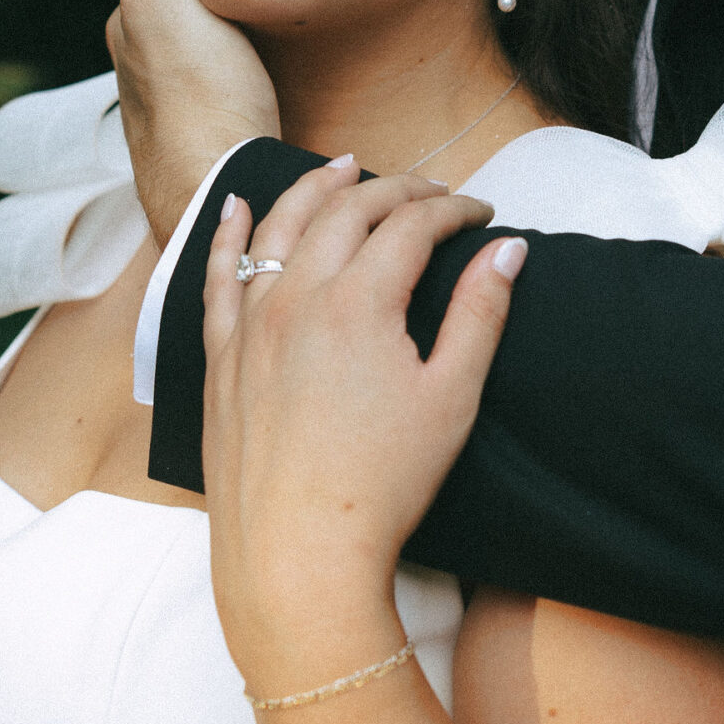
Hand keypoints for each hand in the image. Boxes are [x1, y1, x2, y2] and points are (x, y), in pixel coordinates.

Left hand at [77, 0, 280, 246]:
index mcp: (129, 24)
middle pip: (172, 2)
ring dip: (219, 22)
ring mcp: (175, 102)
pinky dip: (235, 58)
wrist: (226, 195)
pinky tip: (260, 63)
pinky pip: (220, 77)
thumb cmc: (202, 96)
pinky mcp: (210, 130)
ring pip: (196, 43)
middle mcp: (141, 65)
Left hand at [202, 162, 526, 697]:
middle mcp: (296, 297)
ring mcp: (250, 325)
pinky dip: (228, 232)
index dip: (452, 209)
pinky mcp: (222, 358)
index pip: (411, 225)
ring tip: (343, 167)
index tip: (481, 214)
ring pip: (278, 227)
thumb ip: (480, 314)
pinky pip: (217, 276)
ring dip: (316, 188)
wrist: (296, 556)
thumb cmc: (382, 486)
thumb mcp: (451, 397)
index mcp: (359, 301)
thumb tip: (507, 250)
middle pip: (347, 211)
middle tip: (430, 192)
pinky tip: (236, 206)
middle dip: (396, 189)